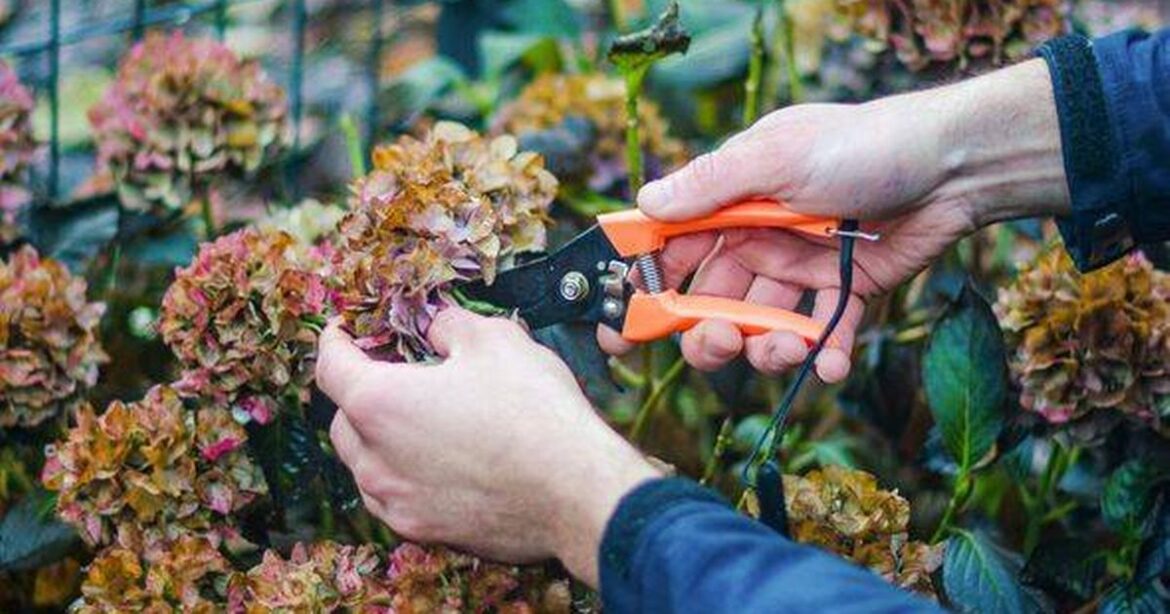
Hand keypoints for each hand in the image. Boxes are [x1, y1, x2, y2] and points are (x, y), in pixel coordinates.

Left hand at [316, 309, 659, 586]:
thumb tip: (436, 328)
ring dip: (379, 441)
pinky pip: (396, 500)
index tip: (343, 331)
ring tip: (421, 422)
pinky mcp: (426, 533)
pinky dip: (405, 477)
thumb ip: (450, 325)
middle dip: (360, 394)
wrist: (577, 493)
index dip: (334, 341)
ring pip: (366, 467)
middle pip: (344, 421)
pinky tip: (442, 464)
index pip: (331, 367)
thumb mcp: (495, 339)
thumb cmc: (535, 412)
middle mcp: (376, 461)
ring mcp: (398, 504)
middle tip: (396, 375)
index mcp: (380, 404)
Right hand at [600, 59, 1068, 380]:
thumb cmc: (863, 145)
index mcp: (732, 200)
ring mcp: (802, 265)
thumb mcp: (777, 157)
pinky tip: (828, 366)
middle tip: (722, 344)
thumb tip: (644, 204)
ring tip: (788, 352)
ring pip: (764, 324)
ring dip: (766, 349)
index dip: (647, 288)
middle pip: (713, 300)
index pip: (673, 249)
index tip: (626, 330)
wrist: (955, 163)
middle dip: (709, 333)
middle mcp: (760, 235)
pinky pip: (824, 330)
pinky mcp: (847, 288)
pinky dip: (823, 354)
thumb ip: (710, 185)